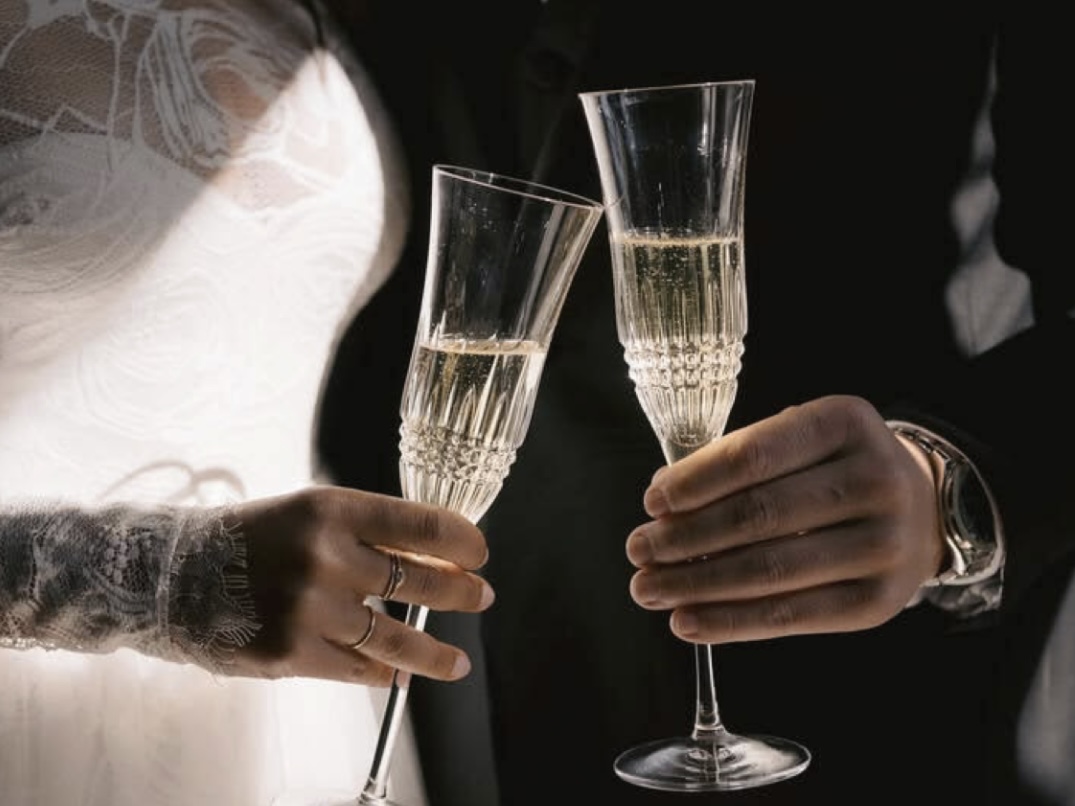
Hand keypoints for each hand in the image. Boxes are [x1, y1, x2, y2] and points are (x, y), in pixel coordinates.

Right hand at [222, 485, 492, 684]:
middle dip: (460, 591)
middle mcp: (324, 556)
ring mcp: (309, 608)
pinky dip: (384, 673)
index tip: (480, 552)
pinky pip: (357, 668)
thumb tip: (429, 555)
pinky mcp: (291, 652)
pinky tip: (400, 675)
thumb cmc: (247, 539)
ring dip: (434, 652)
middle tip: (481, 597)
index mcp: (331, 509)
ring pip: (394, 637)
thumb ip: (364, 532)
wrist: (169, 577)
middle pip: (418, 579)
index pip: (418, 523)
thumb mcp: (306, 513)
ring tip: (457, 662)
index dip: (460, 540)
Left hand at [625, 395, 945, 643]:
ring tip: (648, 588)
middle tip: (638, 550)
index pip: (754, 456)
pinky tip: (686, 621)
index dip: (695, 482)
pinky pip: (791, 617)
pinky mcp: (878, 602)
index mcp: (844, 423)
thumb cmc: (834, 468)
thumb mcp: (801, 439)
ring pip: (770, 570)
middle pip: (758, 516)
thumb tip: (663, 502)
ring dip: (696, 584)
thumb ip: (739, 460)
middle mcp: (874, 480)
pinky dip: (730, 622)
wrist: (921, 508)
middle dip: (685, 538)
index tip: (652, 503)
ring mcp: (883, 544)